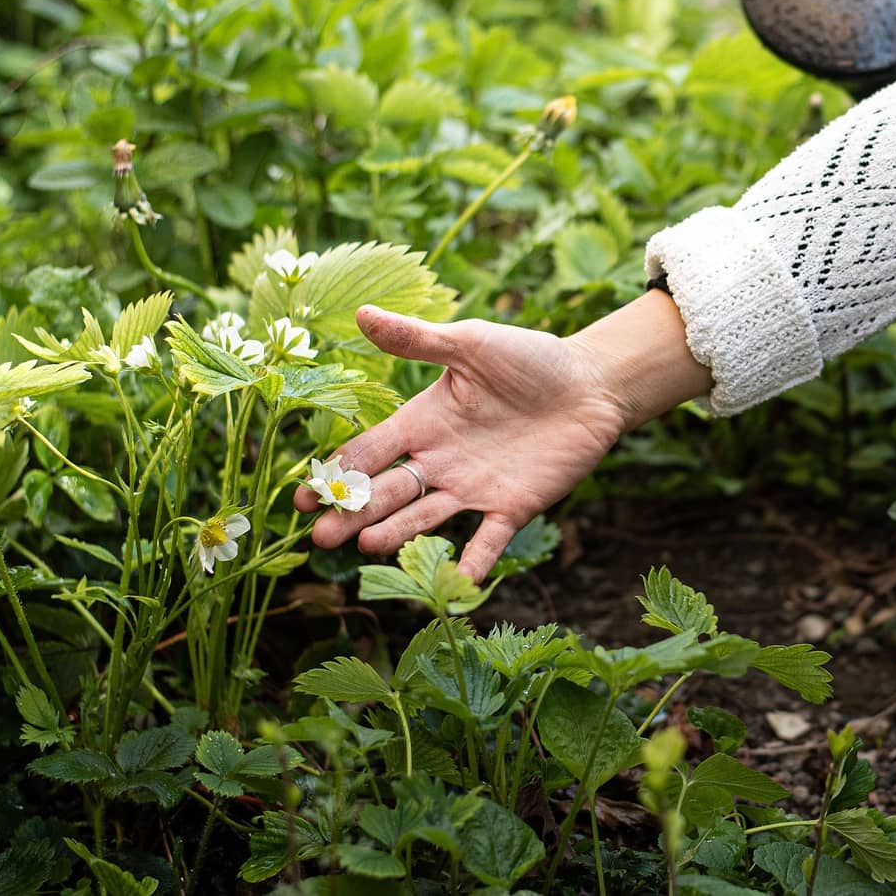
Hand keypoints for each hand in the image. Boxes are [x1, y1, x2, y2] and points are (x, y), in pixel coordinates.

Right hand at [295, 305, 634, 580]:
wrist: (592, 384)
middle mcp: (441, 461)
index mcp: (423, 423)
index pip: (369, 452)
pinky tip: (459, 581)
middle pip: (387, 492)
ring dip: (398, 532)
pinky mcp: (512, 506)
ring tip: (367, 545)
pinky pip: (487, 539)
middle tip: (321, 537)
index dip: (336, 471)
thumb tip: (362, 314)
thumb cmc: (530, 359)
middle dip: (354, 513)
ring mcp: (473, 487)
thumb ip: (418, 341)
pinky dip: (474, 561)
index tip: (303, 496)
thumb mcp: (470, 345)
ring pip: (426, 516)